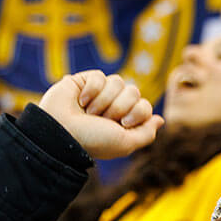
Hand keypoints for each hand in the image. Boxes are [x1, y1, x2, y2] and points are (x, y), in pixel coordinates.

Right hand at [38, 70, 162, 159]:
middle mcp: (114, 106)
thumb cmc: (93, 141)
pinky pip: (100, 77)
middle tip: (102, 119)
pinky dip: (91, 90)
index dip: (137, 113)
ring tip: (89, 112)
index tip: (123, 124)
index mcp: (124, 122)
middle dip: (119, 107)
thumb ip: (146, 133)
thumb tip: (160, 119)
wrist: (61, 131)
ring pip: (118, 82)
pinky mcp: (85, 81)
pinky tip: (80, 101)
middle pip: (133, 92)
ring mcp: (100, 93)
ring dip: (104, 100)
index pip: (145, 106)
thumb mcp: (125, 143)